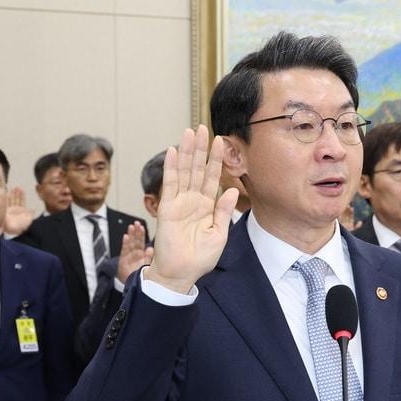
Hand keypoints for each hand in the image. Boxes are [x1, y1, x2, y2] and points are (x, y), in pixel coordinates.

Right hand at [3, 186, 35, 236]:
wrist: (12, 229)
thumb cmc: (21, 226)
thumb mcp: (28, 219)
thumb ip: (31, 214)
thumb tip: (34, 209)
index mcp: (22, 211)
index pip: (21, 201)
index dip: (22, 195)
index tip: (22, 190)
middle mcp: (15, 210)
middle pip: (16, 199)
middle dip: (17, 193)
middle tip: (17, 187)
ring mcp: (10, 210)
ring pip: (11, 200)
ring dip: (12, 194)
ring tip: (13, 188)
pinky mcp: (5, 210)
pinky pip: (6, 203)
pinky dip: (6, 198)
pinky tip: (7, 193)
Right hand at [116, 221, 153, 282]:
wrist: (130, 285)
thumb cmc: (139, 275)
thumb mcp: (146, 265)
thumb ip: (148, 257)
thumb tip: (151, 248)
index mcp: (141, 254)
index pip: (141, 241)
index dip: (141, 234)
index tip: (141, 226)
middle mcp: (135, 254)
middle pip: (136, 241)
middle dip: (136, 232)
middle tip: (137, 223)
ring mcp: (129, 257)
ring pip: (130, 244)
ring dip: (131, 235)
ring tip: (131, 227)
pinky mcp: (123, 261)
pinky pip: (125, 251)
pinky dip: (125, 244)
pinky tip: (126, 237)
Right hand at [145, 126, 239, 294]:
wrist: (181, 273)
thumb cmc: (200, 258)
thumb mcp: (219, 233)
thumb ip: (224, 210)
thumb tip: (233, 189)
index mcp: (206, 207)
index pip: (211, 178)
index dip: (215, 159)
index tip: (220, 140)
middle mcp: (192, 201)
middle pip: (196, 169)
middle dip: (200, 148)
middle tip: (202, 127)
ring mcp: (179, 203)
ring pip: (184, 171)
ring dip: (186, 152)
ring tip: (189, 132)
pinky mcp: (167, 208)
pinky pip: (169, 184)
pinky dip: (171, 167)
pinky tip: (173, 151)